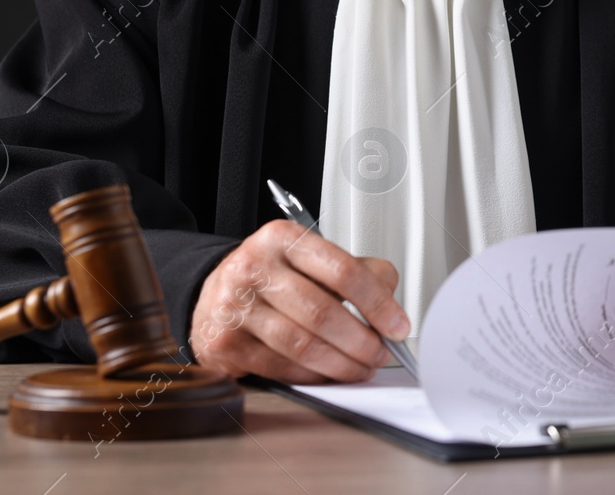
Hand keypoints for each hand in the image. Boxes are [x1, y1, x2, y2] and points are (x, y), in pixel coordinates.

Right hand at [188, 219, 408, 383]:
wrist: (216, 294)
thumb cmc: (272, 277)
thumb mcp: (312, 259)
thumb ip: (358, 272)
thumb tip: (391, 304)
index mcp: (282, 238)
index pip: (343, 271)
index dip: (377, 303)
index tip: (398, 326)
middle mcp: (254, 267)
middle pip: (322, 312)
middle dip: (362, 341)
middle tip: (381, 353)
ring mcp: (235, 306)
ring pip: (302, 344)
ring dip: (341, 364)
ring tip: (361, 368)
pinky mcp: (225, 343)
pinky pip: (281, 367)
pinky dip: (313, 376)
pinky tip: (329, 374)